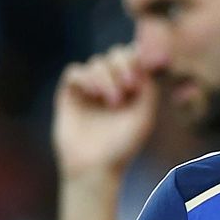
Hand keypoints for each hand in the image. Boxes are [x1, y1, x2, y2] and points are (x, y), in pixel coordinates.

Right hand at [52, 44, 158, 182]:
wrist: (95, 166)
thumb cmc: (122, 146)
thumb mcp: (143, 117)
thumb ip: (148, 89)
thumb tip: (145, 63)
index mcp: (133, 89)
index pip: (136, 59)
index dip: (139, 59)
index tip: (143, 75)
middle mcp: (112, 85)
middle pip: (116, 54)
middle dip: (124, 64)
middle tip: (130, 86)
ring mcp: (90, 88)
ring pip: (97, 61)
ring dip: (108, 76)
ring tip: (113, 101)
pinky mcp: (71, 93)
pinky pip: (75, 71)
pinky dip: (87, 77)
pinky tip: (94, 92)